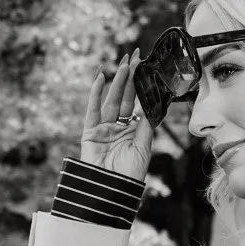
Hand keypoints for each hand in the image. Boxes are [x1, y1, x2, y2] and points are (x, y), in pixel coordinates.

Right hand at [80, 52, 153, 181]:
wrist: (111, 190)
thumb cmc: (130, 173)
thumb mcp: (143, 146)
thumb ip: (147, 124)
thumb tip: (154, 103)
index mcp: (133, 131)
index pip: (138, 102)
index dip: (140, 85)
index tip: (146, 66)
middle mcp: (118, 127)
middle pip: (125, 97)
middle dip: (130, 76)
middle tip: (135, 55)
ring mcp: (104, 128)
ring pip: (111, 99)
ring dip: (117, 80)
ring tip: (124, 63)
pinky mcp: (90, 131)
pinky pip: (93, 109)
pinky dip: (96, 93)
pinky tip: (101, 77)